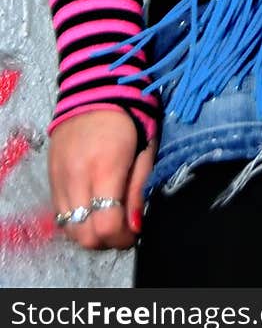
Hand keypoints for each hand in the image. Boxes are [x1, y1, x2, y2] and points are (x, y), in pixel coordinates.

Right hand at [49, 110, 156, 250]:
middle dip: (107, 240)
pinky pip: (60, 214)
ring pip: (69, 229)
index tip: (135, 230)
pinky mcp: (50, 176)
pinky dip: (76, 219)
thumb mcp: (146, 147)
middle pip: (85, 235)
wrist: (94, 87)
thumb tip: (136, 226)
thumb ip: (139, 188)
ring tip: (108, 217)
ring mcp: (59, 178)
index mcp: (105, 168)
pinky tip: (92, 207)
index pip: (106, 225)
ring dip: (90, 232)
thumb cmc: (129, 115)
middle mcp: (77, 177)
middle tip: (123, 227)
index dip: (122, 237)